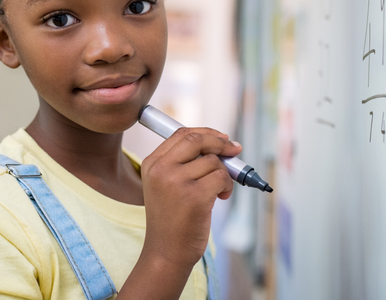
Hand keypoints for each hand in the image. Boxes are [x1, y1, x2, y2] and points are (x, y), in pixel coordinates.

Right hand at [140, 127, 241, 268]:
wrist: (166, 251)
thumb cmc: (172, 218)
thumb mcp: (166, 185)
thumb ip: (184, 162)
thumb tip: (221, 143)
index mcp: (151, 163)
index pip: (181, 134)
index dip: (205, 133)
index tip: (221, 138)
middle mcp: (161, 169)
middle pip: (197, 140)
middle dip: (220, 142)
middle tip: (234, 150)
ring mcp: (176, 182)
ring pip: (213, 161)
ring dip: (224, 174)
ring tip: (218, 191)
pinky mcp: (195, 196)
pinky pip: (221, 177)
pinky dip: (227, 186)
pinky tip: (220, 198)